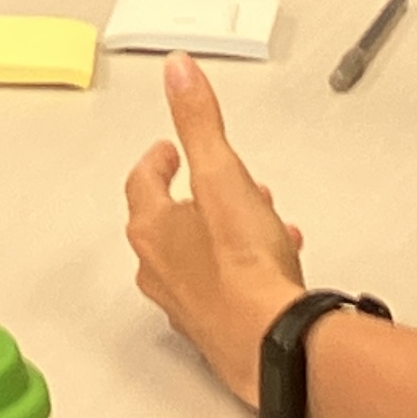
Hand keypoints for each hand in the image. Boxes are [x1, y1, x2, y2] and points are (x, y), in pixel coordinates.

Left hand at [122, 56, 308, 409]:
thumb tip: (177, 72)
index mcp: (152, 230)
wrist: (273, 345)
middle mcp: (160, 271)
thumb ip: (199, 121)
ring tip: (257, 220)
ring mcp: (186, 306)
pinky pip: (222, 289)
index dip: (157, 161)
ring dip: (221, 233)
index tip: (169, 150)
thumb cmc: (245, 269)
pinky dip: (241, 269)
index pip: (142, 183)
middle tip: (212, 182)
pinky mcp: (216, 333)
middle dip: (194, 197)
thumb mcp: (223, 175)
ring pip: (196, 258)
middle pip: (166, 223)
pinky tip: (274, 267)